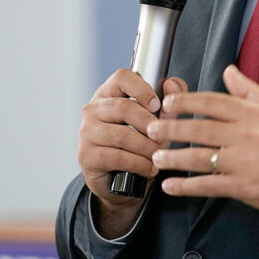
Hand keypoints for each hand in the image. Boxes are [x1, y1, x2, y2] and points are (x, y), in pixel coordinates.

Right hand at [77, 70, 188, 235]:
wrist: (119, 180)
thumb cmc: (139, 142)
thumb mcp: (157, 120)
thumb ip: (169, 100)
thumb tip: (173, 84)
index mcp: (108, 93)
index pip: (121, 77)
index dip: (142, 88)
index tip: (158, 104)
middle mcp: (93, 109)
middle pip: (124, 108)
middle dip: (150, 124)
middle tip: (164, 138)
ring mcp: (86, 132)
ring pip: (122, 135)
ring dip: (147, 147)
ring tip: (159, 155)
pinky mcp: (86, 155)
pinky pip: (117, 156)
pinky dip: (139, 164)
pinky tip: (150, 168)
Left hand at [148, 65, 258, 215]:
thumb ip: (249, 90)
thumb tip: (228, 71)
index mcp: (253, 114)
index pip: (213, 102)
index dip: (187, 102)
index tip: (168, 103)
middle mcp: (245, 135)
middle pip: (199, 129)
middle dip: (170, 129)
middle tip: (150, 129)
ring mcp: (242, 162)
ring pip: (198, 157)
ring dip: (173, 158)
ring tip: (156, 157)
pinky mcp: (241, 186)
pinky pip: (207, 185)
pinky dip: (185, 187)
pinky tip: (170, 187)